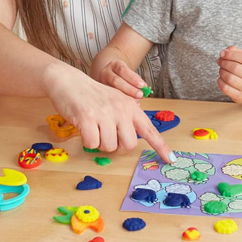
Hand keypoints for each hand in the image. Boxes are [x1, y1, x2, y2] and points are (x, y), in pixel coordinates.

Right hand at [43, 64, 174, 162]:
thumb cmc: (93, 96)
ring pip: (109, 147)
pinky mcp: (87, 118)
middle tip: (107, 135)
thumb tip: (131, 141)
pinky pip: (92, 144)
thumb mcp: (116, 102)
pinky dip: (87, 141)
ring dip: (100, 144)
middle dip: (117, 146)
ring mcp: (104, 114)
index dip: (161, 146)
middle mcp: (121, 110)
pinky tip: (84, 128)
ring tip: (94, 128)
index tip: (171, 159)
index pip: (150, 130)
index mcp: (131, 107)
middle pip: (128, 145)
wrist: (70, 82)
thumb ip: (127, 118)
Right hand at [96, 59, 147, 98]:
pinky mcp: (102, 92)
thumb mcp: (130, 73)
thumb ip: (136, 79)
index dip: (133, 78)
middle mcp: (106, 73)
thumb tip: (145, 88)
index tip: (142, 85)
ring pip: (112, 90)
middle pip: (116, 81)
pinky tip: (128, 106)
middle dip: (130, 89)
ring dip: (125, 97)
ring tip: (136, 101)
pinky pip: (111, 98)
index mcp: (115, 65)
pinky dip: (121, 102)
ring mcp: (102, 83)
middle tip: (140, 95)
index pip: (123, 70)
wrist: (111, 74)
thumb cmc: (124, 74)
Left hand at [217, 45, 241, 104]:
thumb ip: (236, 51)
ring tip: (221, 69)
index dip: (231, 54)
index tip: (222, 53)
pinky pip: (226, 88)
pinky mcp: (240, 97)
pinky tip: (221, 78)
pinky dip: (220, 81)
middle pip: (235, 68)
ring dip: (221, 71)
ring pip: (229, 78)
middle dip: (224, 62)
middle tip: (220, 61)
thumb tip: (225, 51)